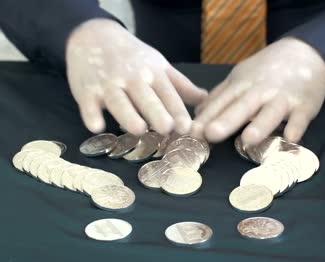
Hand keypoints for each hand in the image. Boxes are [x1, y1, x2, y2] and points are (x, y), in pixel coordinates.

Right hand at [66, 19, 206, 135]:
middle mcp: (132, 78)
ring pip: (119, 101)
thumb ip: (181, 85)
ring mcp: (108, 84)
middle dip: (157, 112)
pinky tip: (96, 127)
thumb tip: (205, 99)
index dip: (178, 111)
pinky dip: (91, 114)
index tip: (188, 127)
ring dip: (128, 115)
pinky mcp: (86, 90)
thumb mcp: (159, 65)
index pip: (168, 94)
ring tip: (139, 129)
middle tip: (168, 128)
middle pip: (146, 98)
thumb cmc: (133, 57)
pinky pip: (88, 104)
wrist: (94, 37)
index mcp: (153, 73)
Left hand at [192, 37, 324, 144]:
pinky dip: (296, 127)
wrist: (306, 53)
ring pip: (270, 112)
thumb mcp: (241, 77)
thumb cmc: (268, 71)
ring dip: (259, 125)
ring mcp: (284, 98)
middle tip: (211, 134)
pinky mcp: (305, 105)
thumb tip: (197, 114)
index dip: (206, 117)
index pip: (222, 101)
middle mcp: (261, 91)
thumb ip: (220, 96)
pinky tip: (290, 139)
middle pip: (242, 106)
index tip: (191, 131)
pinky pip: (300, 118)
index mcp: (242, 84)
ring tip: (247, 140)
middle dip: (226, 120)